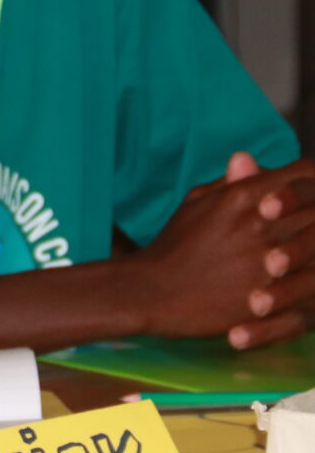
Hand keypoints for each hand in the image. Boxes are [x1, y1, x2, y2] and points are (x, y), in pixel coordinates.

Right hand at [131, 153, 314, 343]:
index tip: (311, 192)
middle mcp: (261, 222)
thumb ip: (229, 181)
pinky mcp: (271, 294)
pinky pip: (310, 282)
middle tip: (312, 221)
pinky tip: (304, 275)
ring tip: (308, 250)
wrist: (153, 292)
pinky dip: (311, 276)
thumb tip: (247, 158)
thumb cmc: (174, 245)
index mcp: (243, 195)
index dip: (314, 182)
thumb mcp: (196, 202)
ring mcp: (268, 259)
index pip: (305, 174)